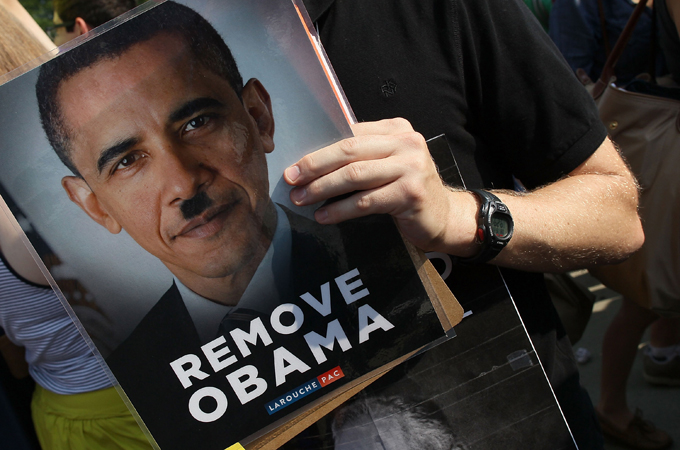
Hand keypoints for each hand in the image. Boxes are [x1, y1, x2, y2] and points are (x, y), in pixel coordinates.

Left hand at [283, 118, 476, 252]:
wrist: (445, 217)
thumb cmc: (408, 190)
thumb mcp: (389, 163)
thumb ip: (363, 155)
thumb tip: (312, 161)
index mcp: (397, 129)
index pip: (349, 134)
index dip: (318, 149)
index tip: (294, 163)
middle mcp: (406, 143)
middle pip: (348, 151)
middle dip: (314, 166)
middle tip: (291, 179)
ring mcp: (411, 168)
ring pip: (354, 175)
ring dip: (322, 189)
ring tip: (301, 199)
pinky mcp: (410, 194)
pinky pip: (365, 201)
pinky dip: (339, 210)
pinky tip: (323, 216)